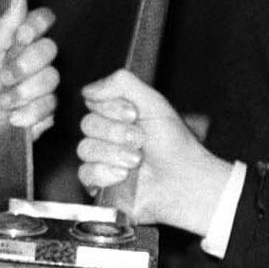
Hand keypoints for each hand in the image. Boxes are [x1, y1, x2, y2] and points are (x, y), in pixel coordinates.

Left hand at [0, 0, 58, 167]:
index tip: (21, 37)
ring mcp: (39, 89)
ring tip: (2, 104)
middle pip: (50, 50)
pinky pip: (50, 106)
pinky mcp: (44, 114)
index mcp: (14, 46)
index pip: (41, 22)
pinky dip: (27, 113)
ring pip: (52, 79)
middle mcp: (31, 64)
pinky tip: (10, 119)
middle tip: (4, 77)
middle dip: (25, 65)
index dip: (37, 25)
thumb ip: (1, 28)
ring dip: (22, 93)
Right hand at [76, 70, 234, 235]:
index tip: (133, 114)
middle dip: (116, 132)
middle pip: (87, 124)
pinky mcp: (100, 183)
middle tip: (140, 140)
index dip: (112, 108)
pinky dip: (105, 173)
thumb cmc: (174, 144)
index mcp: (118, 113)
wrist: (183, 180)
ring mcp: (103, 159)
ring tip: (136, 160)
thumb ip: (122, 84)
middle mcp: (108, 135)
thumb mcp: (153, 103)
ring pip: (85, 149)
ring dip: (113, 153)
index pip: (93, 101)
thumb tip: (88, 89)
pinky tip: (124, 175)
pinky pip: (85, 173)